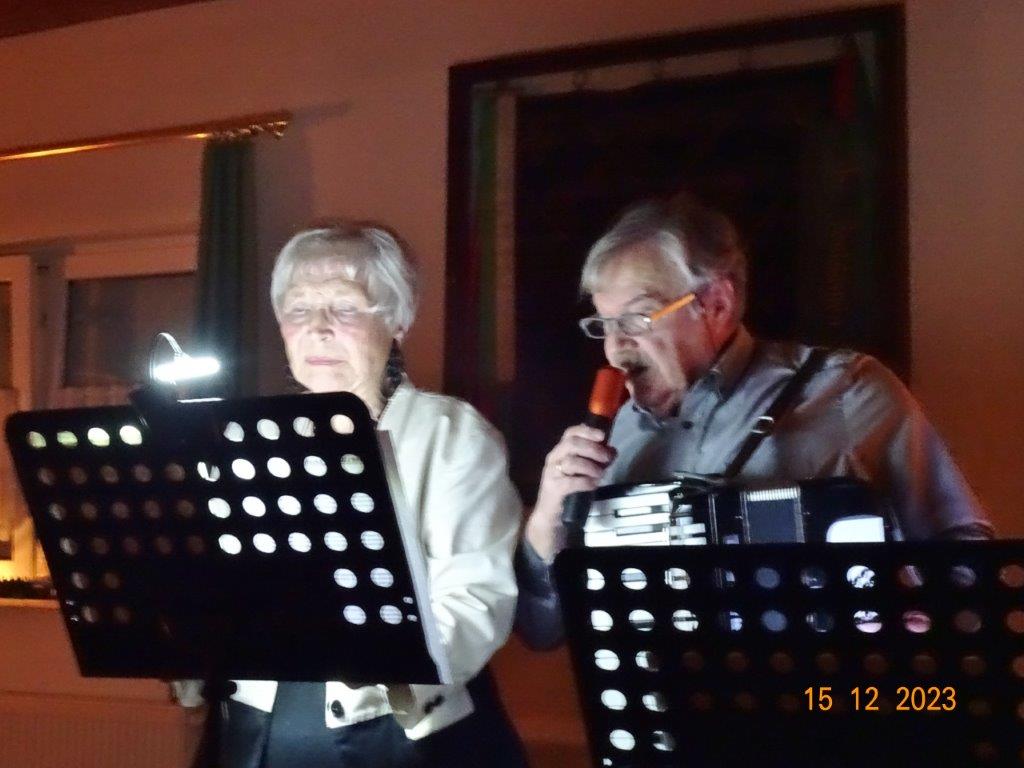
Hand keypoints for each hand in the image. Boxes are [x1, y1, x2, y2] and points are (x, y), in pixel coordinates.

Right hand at [525, 424, 615, 559]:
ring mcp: (551, 473)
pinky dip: (585, 482)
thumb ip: (596, 460)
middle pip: (572, 444)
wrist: (551, 516)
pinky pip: (571, 482)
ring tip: (600, 474)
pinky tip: (593, 485)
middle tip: (606, 458)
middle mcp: (554, 458)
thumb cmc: (569, 491)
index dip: (586, 431)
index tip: (602, 435)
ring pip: (572, 462)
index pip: (570, 433)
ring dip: (590, 467)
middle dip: (592, 449)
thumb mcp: (583, 472)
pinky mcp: (553, 489)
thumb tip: (612, 451)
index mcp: (561, 451)